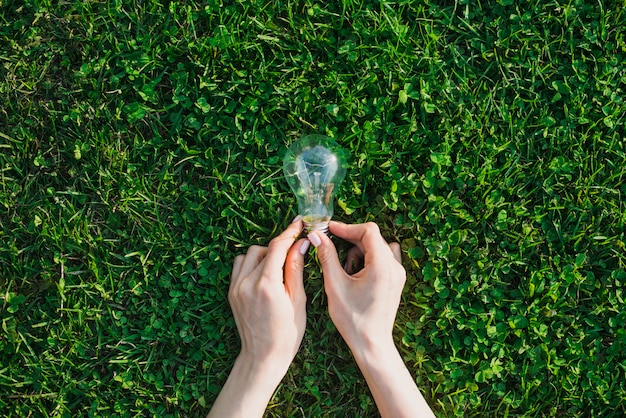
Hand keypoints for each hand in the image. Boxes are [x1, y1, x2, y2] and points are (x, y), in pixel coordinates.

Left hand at [208, 218, 307, 417]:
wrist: (263, 357)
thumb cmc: (287, 333)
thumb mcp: (297, 300)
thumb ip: (296, 269)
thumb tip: (300, 244)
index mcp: (266, 285)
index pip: (277, 247)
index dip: (289, 232)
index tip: (299, 223)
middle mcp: (246, 283)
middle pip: (263, 248)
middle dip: (279, 246)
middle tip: (294, 251)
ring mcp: (236, 287)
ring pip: (248, 255)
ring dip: (264, 255)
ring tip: (278, 267)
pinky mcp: (231, 292)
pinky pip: (239, 266)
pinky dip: (251, 264)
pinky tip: (264, 275)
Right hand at [308, 221, 434, 417]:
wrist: (371, 343)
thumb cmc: (352, 318)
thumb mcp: (335, 285)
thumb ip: (327, 256)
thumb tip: (317, 236)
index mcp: (382, 265)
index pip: (368, 231)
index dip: (347, 227)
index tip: (330, 230)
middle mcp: (394, 267)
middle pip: (373, 239)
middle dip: (350, 241)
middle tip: (331, 249)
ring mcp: (397, 274)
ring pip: (377, 248)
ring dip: (359, 252)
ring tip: (345, 271)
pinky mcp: (395, 281)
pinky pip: (382, 260)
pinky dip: (368, 261)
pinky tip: (355, 275)